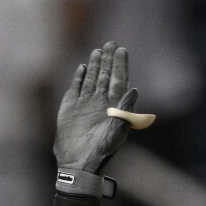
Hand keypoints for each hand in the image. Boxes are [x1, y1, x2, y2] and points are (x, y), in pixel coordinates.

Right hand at [55, 42, 138, 174]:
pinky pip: (76, 88)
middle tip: (111, 43)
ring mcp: (85, 104)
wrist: (78, 163)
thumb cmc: (101, 151)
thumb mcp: (116, 131)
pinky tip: (83, 67)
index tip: (122, 50)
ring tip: (98, 50)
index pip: (119, 80)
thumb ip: (125, 111)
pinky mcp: (70, 107)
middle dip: (109, 60)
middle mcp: (101, 103)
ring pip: (92, 79)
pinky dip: (79, 77)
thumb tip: (134, 89)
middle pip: (106, 76)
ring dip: (95, 65)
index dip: (120, 65)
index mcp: (114, 107)